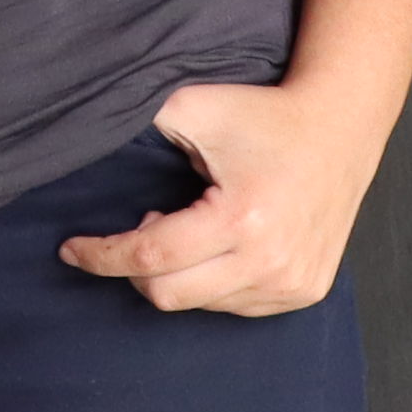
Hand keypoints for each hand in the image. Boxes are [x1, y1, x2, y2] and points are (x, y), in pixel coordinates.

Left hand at [63, 72, 393, 317]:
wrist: (340, 129)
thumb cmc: (263, 116)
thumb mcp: (196, 105)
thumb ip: (140, 120)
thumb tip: (80, 138)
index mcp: (241, 220)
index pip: (149, 257)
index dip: (101, 255)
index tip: (70, 250)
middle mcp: (270, 262)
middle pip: (168, 294)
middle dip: (135, 268)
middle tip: (144, 226)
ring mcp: (291, 283)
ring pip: (201, 304)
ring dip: (179, 274)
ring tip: (188, 230)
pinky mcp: (305, 292)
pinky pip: (236, 306)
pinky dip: (212, 284)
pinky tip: (218, 247)